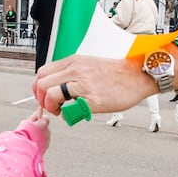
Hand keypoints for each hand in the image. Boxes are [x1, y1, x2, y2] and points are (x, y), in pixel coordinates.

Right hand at [19, 108, 51, 150]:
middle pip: (45, 128)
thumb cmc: (24, 133)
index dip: (40, 120)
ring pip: (44, 136)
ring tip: (30, 139)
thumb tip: (39, 110)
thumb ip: (34, 116)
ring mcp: (47, 140)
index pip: (46, 118)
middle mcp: (48, 131)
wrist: (24, 147)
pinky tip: (32, 144)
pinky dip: (39, 143)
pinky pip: (43, 143)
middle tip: (30, 132)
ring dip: (39, 136)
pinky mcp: (46, 147)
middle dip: (39, 129)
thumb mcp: (27, 121)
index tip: (34, 123)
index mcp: (44, 123)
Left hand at [33, 55, 153, 116]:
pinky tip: (74, 114)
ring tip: (60, 111)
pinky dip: (66, 114)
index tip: (45, 97)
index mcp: (73, 62)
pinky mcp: (93, 99)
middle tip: (51, 106)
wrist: (138, 74)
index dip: (39, 88)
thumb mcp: (89, 64)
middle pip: (42, 83)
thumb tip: (59, 88)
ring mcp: (83, 84)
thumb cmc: (116, 73)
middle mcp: (75, 70)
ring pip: (51, 93)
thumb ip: (72, 73)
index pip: (42, 72)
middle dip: (41, 99)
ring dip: (50, 106)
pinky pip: (69, 108)